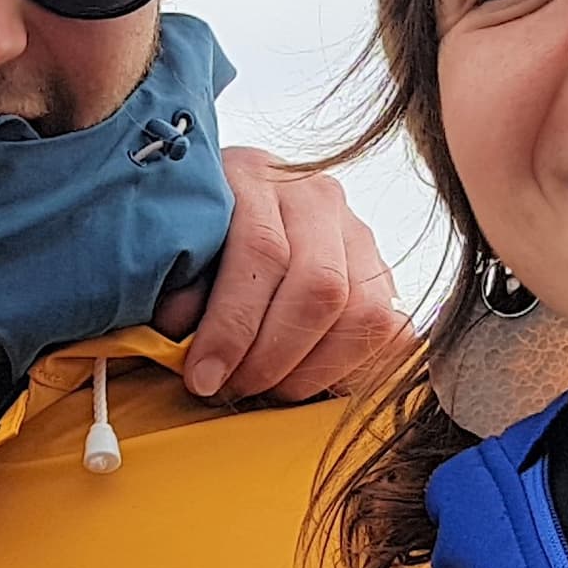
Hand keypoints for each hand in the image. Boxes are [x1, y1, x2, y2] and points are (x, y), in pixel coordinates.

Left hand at [160, 152, 400, 402]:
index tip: (204, 377)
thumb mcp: (176, 253)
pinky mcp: (382, 273)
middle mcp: (317, 197)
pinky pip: (391, 332)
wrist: (234, 218)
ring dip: (313, 370)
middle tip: (236, 389)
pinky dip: (354, 369)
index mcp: (258, 177)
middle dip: (273, 356)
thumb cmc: (195, 245)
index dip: (233, 326)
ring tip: (269, 390)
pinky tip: (309, 382)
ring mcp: (358, 233)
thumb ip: (178, 286)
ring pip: (363, 312)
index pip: (263, 252)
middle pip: (320, 286)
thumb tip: (179, 332)